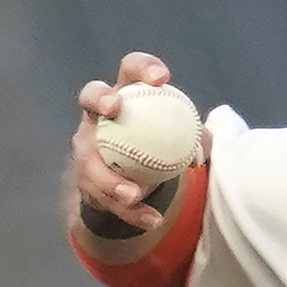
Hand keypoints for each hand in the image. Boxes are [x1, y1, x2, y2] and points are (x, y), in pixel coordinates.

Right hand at [67, 51, 197, 235]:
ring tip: (132, 194)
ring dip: (110, 177)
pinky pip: (105, 196)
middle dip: (99, 98)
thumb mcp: (177, 140)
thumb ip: (194, 139)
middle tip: (115, 110)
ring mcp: (86, 146)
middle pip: (90, 95)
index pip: (130, 69)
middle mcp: (97, 114)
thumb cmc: (158, 147)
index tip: (162, 79)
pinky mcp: (86, 179)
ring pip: (90, 158)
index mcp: (125, 94)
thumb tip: (200, 150)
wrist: (134, 182)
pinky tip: (151, 219)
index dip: (142, 67)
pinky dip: (131, 211)